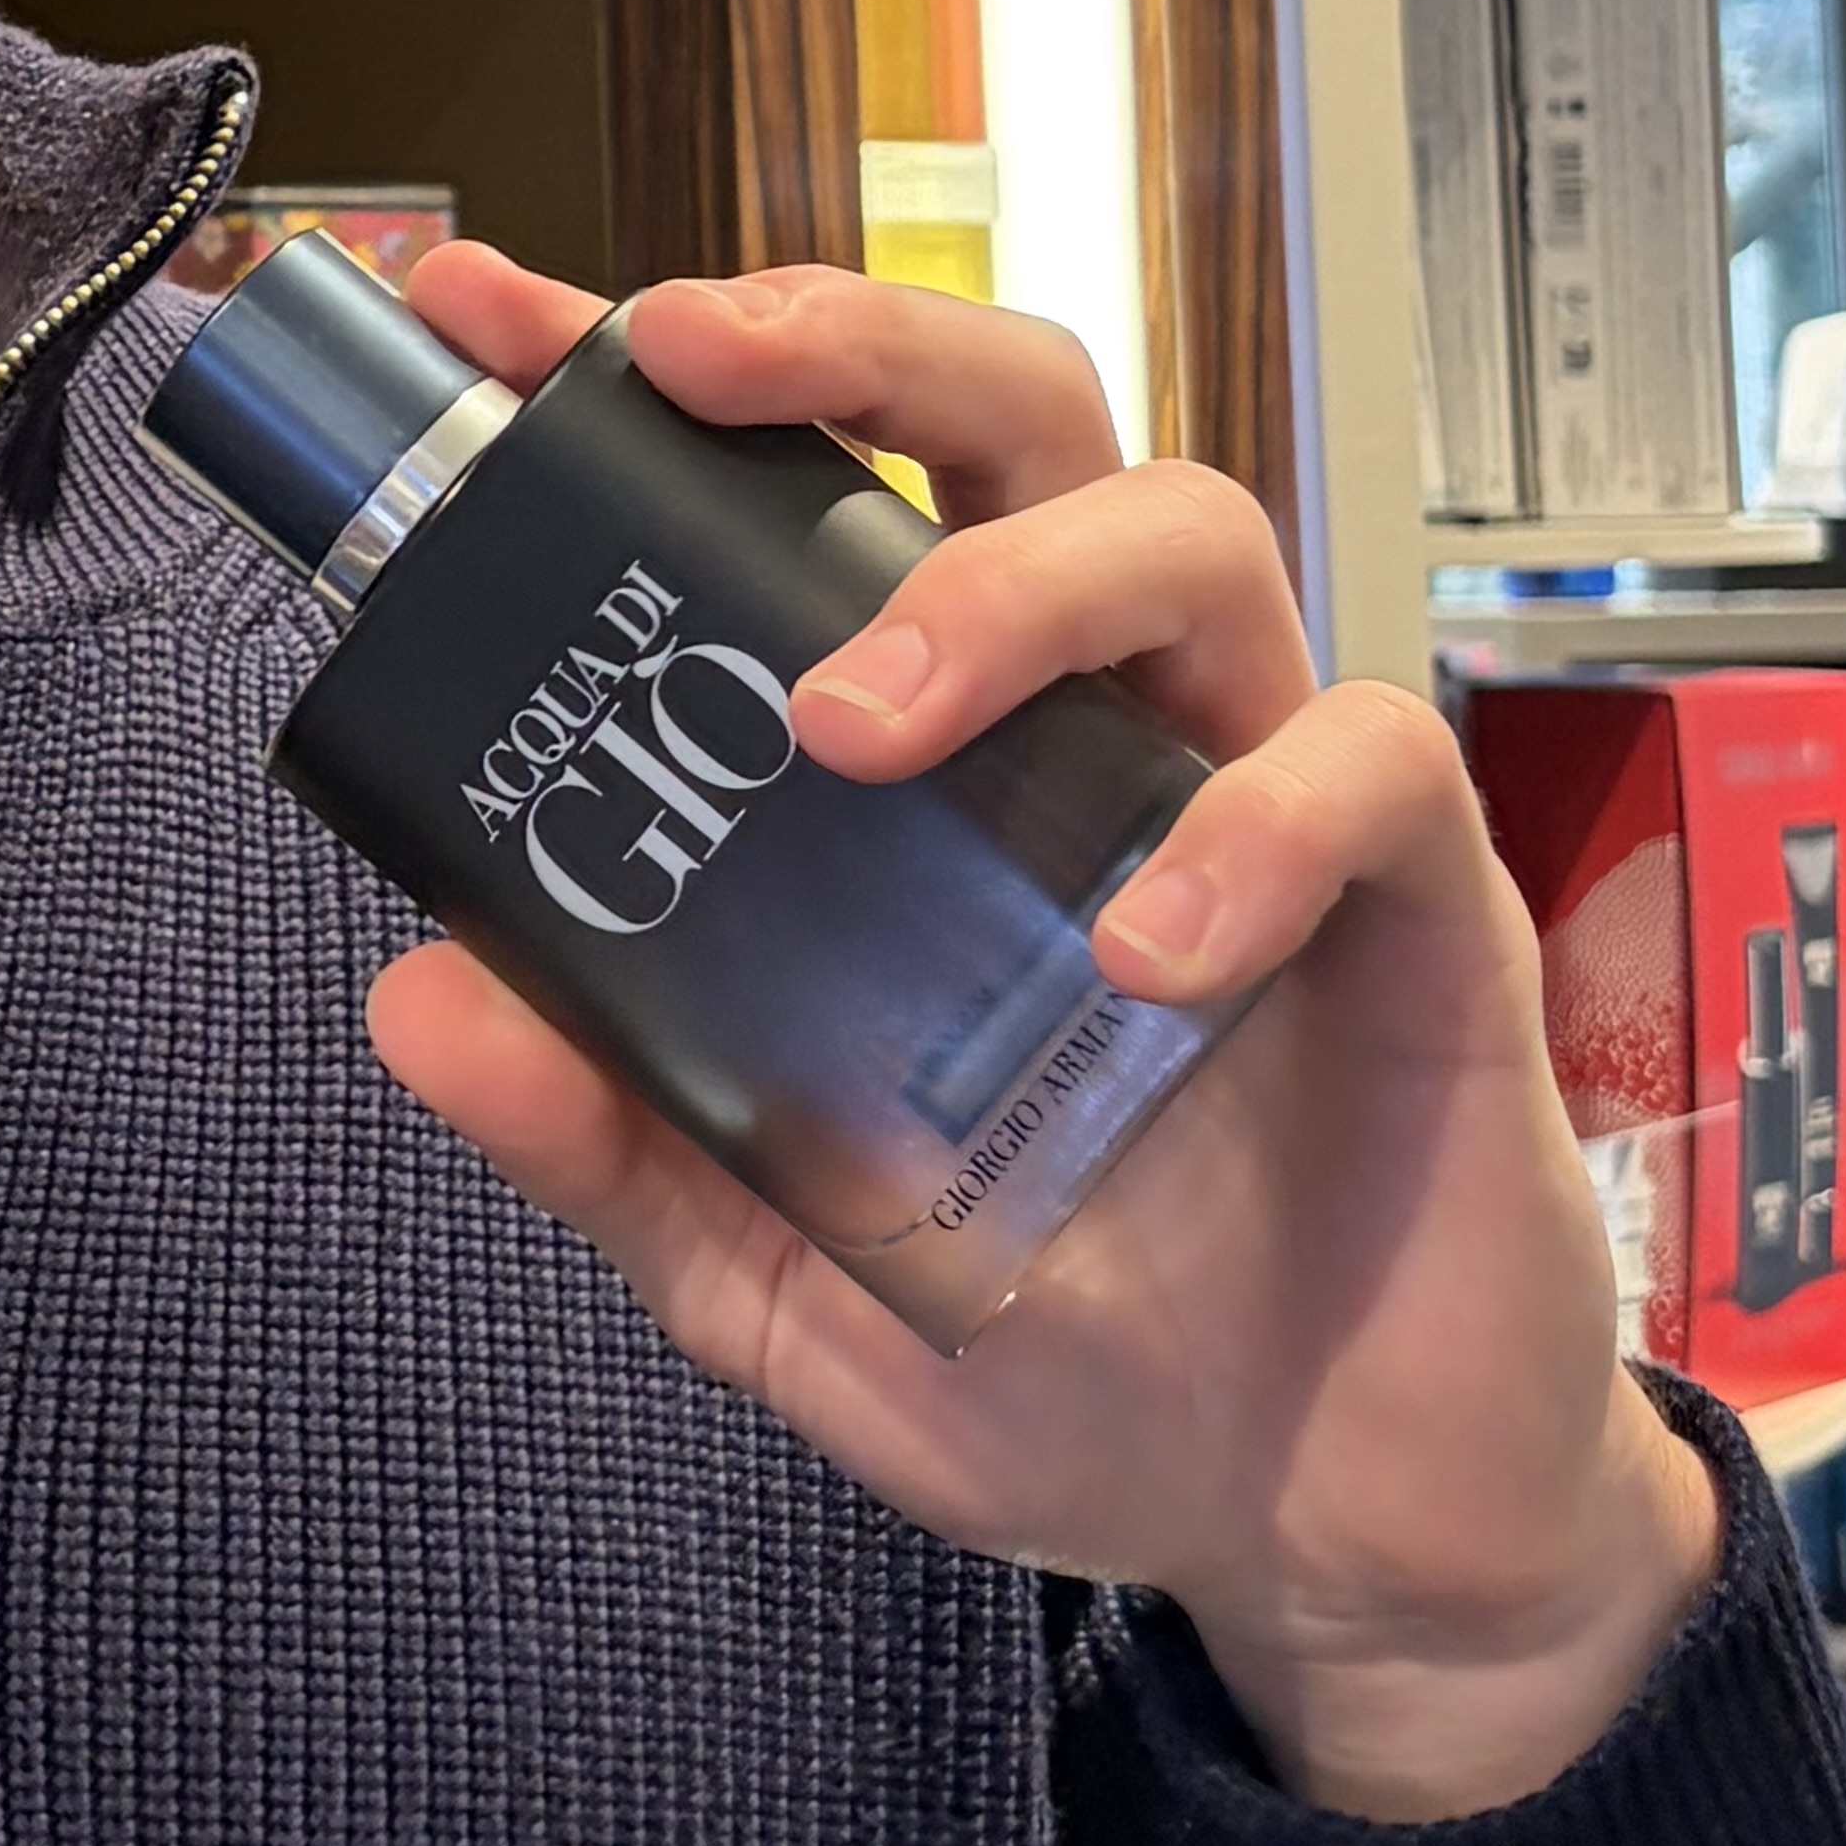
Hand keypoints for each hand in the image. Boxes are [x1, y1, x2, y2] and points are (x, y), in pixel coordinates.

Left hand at [362, 248, 1721, 1823]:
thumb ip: (624, 1145)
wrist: (1324, 1537)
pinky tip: (1144, 951)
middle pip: (1020, 416)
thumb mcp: (792, 1280)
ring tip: (857, 723)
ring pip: (1185, 535)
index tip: (497, 309)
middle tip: (690, 362)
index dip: (678, 381)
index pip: (820, 498)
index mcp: (949, 778)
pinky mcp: (1427, 909)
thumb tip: (418, 1002)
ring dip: (1007, 590)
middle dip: (854, 347)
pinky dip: (1252, 831)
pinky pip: (1367, 768)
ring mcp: (1265, 802)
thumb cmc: (1084, 1366)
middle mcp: (1102, 739)